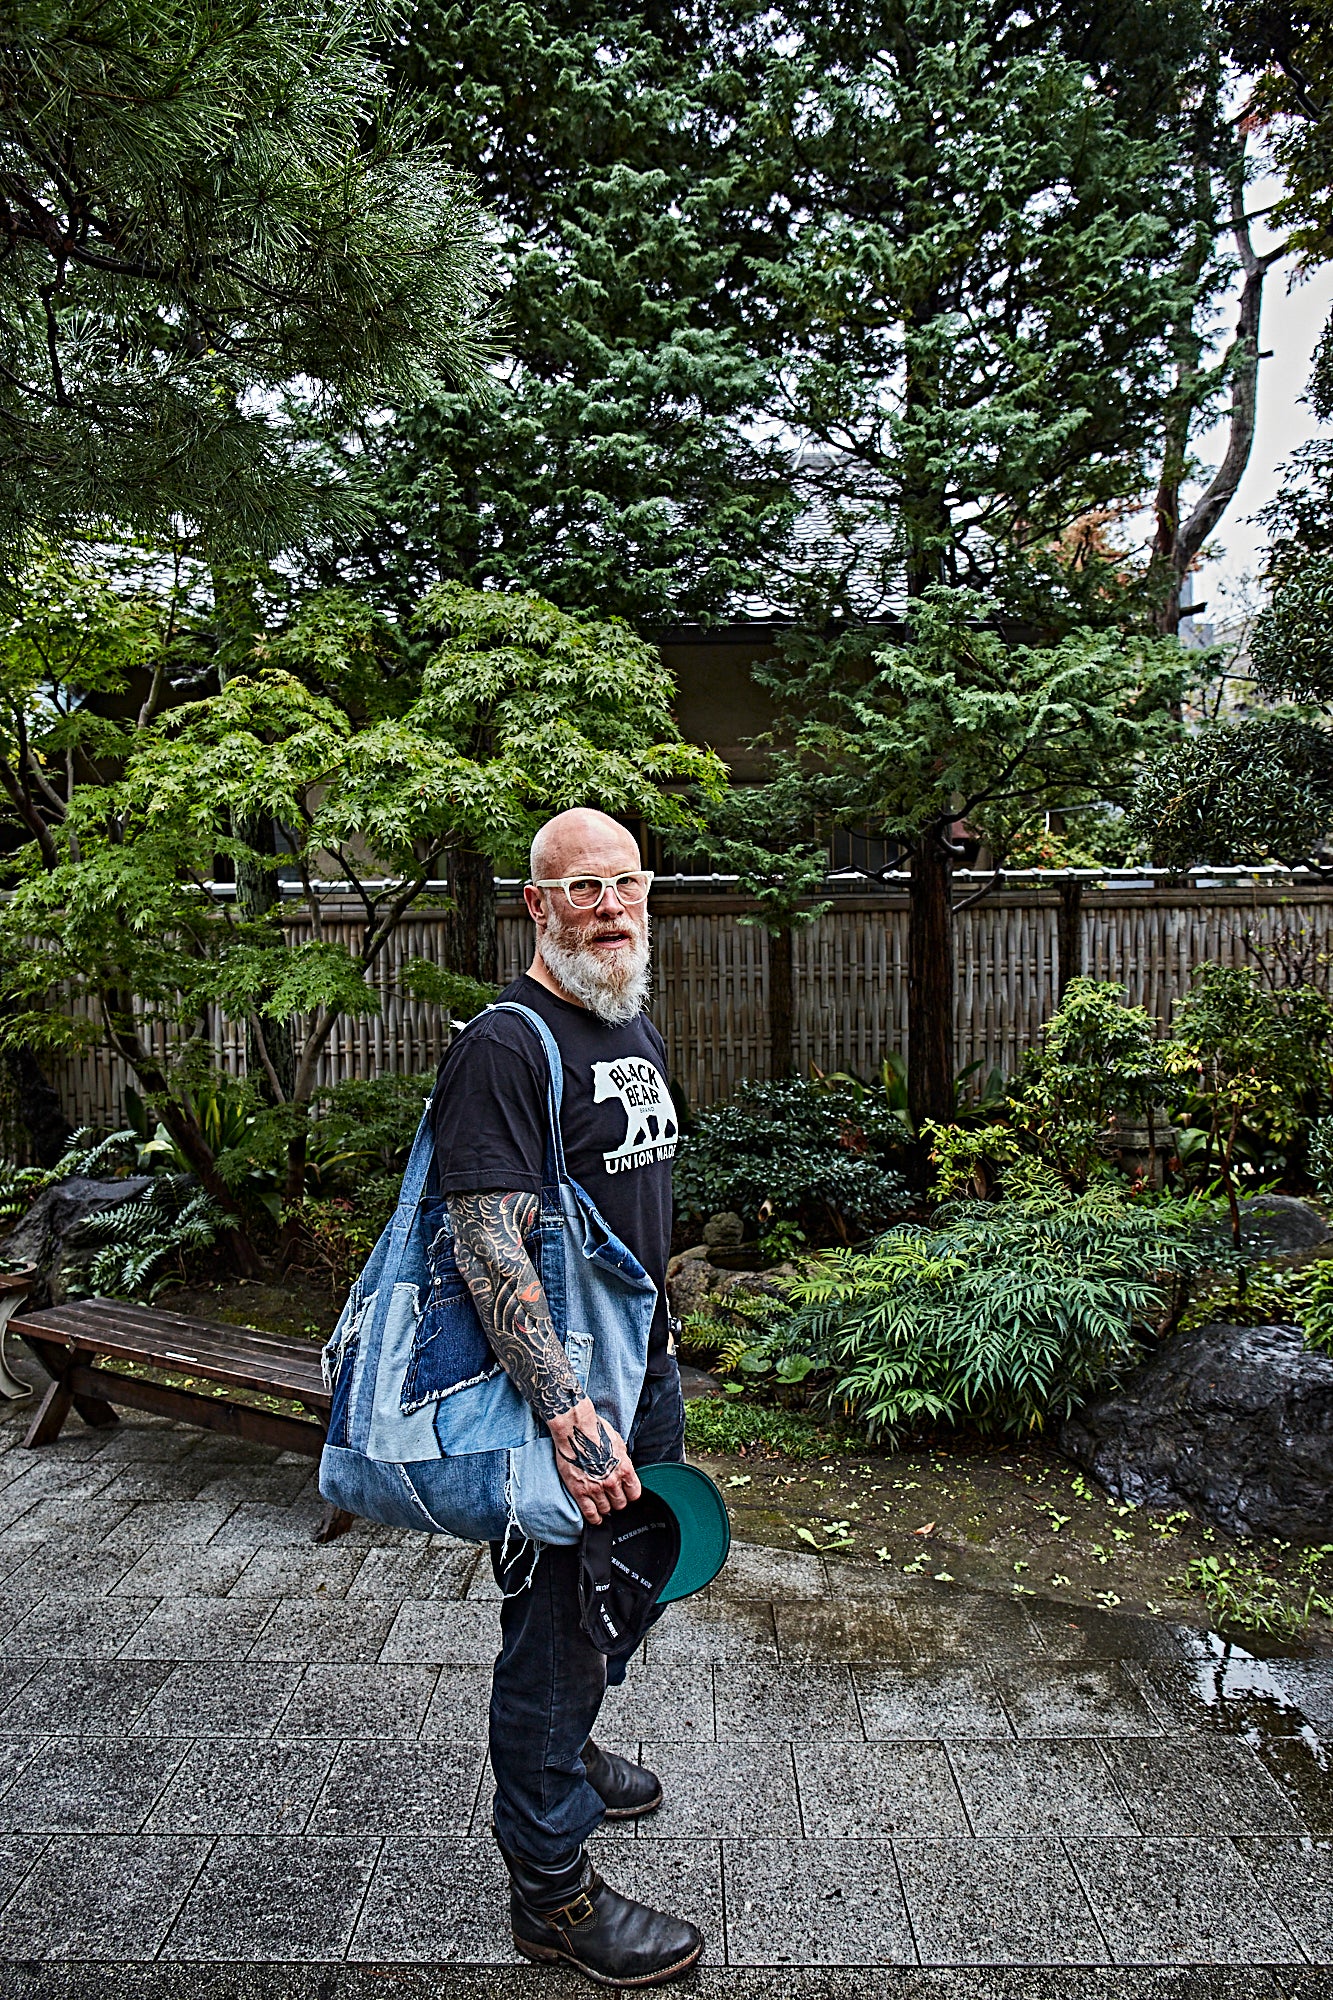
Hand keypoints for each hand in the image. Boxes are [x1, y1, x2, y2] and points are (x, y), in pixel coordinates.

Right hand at [547, 1397, 640, 1523]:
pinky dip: (594, 1518)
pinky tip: (595, 1517)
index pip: (635, 1494)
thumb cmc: (596, 1431)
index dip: (630, 1495)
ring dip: (605, 1508)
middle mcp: (612, 1481)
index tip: (626, 1494)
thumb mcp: (618, 1443)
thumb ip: (623, 1460)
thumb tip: (624, 1467)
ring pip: (606, 1510)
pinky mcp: (580, 1491)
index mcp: (625, 1469)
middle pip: (621, 1504)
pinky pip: (590, 1513)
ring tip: (602, 1504)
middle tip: (612, 1498)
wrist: (576, 1429)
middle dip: (617, 1501)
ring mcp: (596, 1488)